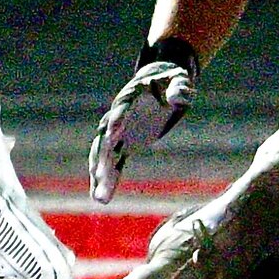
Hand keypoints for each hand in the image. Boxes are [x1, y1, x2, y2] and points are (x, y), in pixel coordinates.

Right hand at [88, 55, 196, 203]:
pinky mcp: (124, 143)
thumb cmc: (170, 80)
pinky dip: (108, 179)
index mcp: (129, 98)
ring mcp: (118, 132)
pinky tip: (102, 198)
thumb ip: (178, 88)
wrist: (158, 84)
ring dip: (101, 176)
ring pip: (105, 156)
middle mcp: (117, 117)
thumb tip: (176, 98)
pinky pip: (114, 163)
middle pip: (106, 139)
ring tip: (100, 198)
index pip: (120, 109)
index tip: (111, 136)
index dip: (115, 121)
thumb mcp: (179, 80)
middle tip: (99, 177)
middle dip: (102, 159)